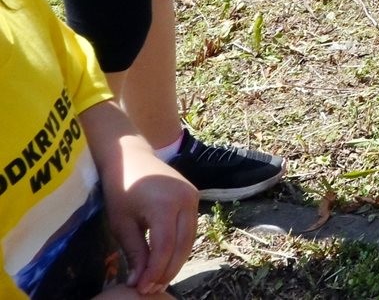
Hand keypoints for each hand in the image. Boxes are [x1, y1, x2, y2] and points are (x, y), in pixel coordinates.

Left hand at [102, 144, 197, 292]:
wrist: (130, 156)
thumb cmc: (120, 189)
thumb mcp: (122, 223)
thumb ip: (135, 252)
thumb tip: (138, 282)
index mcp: (165, 205)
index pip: (165, 248)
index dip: (155, 272)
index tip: (142, 289)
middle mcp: (186, 201)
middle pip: (182, 246)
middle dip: (168, 270)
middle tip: (152, 289)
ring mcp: (193, 197)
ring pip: (189, 239)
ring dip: (176, 261)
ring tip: (158, 279)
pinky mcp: (194, 197)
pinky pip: (189, 228)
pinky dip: (179, 246)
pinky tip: (166, 259)